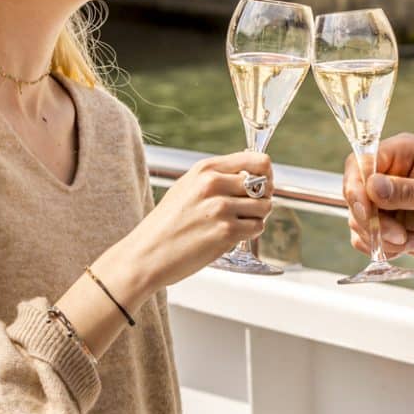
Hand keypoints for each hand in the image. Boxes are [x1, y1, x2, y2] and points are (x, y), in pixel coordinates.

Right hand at [105, 152, 273, 297]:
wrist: (147, 253)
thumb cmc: (166, 223)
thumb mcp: (187, 186)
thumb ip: (216, 177)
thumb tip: (250, 175)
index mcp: (206, 169)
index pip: (258, 160)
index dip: (266, 173)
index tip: (263, 183)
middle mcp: (214, 184)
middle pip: (265, 185)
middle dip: (261, 198)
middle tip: (247, 209)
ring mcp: (221, 208)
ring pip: (265, 207)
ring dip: (256, 217)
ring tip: (237, 223)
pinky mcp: (226, 232)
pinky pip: (257, 228)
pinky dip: (250, 233)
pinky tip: (232, 235)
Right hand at [344, 133, 413, 262]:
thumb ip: (407, 191)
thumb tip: (372, 186)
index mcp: (402, 153)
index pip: (362, 162)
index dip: (357, 187)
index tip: (367, 212)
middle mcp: (386, 172)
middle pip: (354, 192)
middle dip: (373, 220)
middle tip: (400, 236)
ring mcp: (381, 198)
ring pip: (357, 218)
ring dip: (382, 237)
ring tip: (413, 241)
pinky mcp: (380, 220)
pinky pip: (363, 236)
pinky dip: (383, 247)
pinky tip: (409, 245)